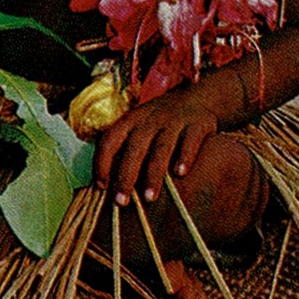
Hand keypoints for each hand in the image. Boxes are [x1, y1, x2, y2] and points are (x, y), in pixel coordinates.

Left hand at [93, 89, 218, 208]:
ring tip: (149, 198)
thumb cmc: (159, 123)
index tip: (101, 187)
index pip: (109, 141)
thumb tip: (106, 186)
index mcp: (129, 121)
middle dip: (126, 176)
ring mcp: (174, 121)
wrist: (196, 97)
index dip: (101, 163)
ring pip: (161, 149)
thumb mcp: (138, 128)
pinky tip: (181, 174)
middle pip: (134, 149)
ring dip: (154, 174)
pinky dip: (185, 157)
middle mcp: (149, 120)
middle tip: (121, 202)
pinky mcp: (197, 124)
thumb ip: (124, 150)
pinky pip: (190, 141)